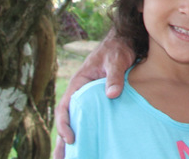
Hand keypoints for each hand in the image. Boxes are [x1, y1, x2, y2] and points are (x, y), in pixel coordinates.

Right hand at [53, 32, 134, 157]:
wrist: (126, 41)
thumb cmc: (118, 49)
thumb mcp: (116, 60)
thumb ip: (114, 76)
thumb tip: (111, 95)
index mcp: (78, 83)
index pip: (64, 108)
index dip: (65, 124)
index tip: (71, 139)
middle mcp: (80, 92)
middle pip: (67, 119)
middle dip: (62, 140)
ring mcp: (88, 98)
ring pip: (77, 121)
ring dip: (71, 140)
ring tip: (68, 158)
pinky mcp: (99, 101)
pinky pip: (89, 118)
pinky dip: (87, 131)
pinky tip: (89, 145)